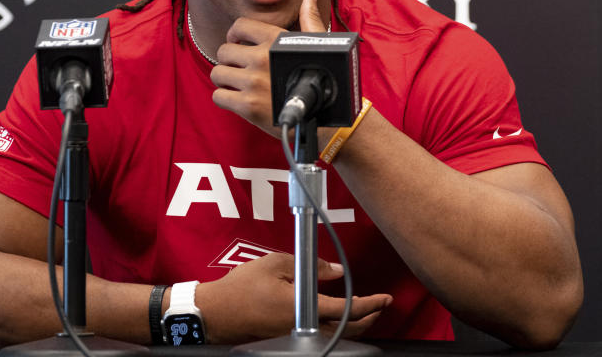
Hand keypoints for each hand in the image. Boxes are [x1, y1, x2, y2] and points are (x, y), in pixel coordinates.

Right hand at [195, 252, 391, 343]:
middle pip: (347, 330)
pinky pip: (321, 335)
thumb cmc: (242, 288)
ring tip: (363, 308)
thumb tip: (337, 271)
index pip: (347, 310)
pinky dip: (336, 326)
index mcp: (303, 308)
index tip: (384, 298)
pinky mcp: (288, 338)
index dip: (371, 305)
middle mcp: (304, 328)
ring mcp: (296, 336)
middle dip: (368, 317)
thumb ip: (311, 266)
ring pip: (336, 335)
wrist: (216, 313)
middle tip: (380, 304)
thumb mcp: (277, 264)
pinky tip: (336, 314)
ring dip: (353, 323)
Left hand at [211, 0, 327, 136]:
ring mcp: (253, 83)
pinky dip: (225, 99)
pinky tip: (239, 99)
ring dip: (225, 79)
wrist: (323, 119)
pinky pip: (218, 96)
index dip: (234, 35)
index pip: (239, 26)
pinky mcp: (247, 106)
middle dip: (229, 60)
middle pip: (224, 51)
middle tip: (239, 68)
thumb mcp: (315, 45)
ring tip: (238, 84)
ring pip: (217, 73)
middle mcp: (262, 59)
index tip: (238, 43)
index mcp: (276, 41)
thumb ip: (309, 16)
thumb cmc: (320, 80)